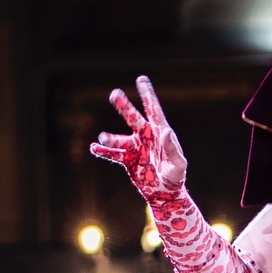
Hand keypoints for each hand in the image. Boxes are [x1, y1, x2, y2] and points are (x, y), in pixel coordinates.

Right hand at [92, 75, 187, 199]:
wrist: (165, 194)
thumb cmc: (175, 177)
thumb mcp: (177, 164)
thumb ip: (172, 148)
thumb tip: (167, 132)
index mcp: (160, 133)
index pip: (153, 111)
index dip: (147, 95)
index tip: (141, 79)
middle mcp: (146, 137)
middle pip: (133, 118)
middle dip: (124, 107)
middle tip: (114, 94)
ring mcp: (135, 148)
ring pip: (120, 139)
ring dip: (110, 138)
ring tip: (102, 138)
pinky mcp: (127, 160)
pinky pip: (113, 154)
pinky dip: (103, 152)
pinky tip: (93, 148)